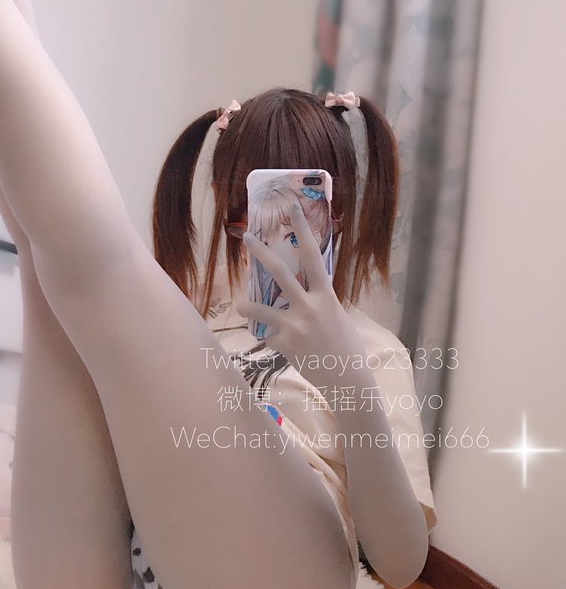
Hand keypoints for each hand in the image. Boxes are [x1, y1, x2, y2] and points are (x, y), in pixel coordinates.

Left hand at [236, 199, 364, 385]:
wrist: (348, 380)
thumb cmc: (346, 347)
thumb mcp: (338, 316)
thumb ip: (320, 300)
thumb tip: (306, 287)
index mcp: (326, 295)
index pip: (312, 255)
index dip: (302, 230)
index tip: (292, 208)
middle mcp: (309, 306)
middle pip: (279, 272)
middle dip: (261, 253)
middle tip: (248, 238)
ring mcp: (295, 326)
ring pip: (259, 308)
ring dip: (246, 305)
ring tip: (240, 303)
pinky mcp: (285, 344)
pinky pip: (267, 336)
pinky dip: (270, 340)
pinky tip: (279, 347)